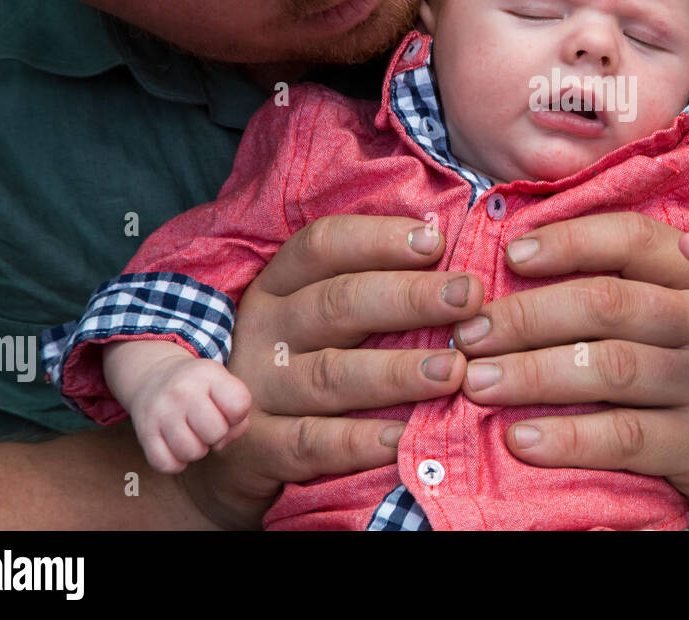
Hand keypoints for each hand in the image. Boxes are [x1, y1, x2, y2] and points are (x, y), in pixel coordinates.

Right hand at [105, 340, 251, 473]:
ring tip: (192, 434)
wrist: (153, 376)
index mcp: (209, 374)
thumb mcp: (223, 384)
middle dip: (217, 435)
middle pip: (216, 433)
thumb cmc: (200, 388)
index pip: (239, 406)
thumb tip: (223, 442)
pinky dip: (175, 463)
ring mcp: (161, 412)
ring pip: (191, 452)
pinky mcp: (144, 432)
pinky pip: (166, 465)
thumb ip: (238, 413)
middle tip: (207, 425)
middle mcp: (183, 390)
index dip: (238, 416)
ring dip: (196, 450)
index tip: (227, 410)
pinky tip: (176, 446)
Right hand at [177, 215, 485, 528]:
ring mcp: (256, 389)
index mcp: (279, 285)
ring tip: (454, 369)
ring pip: (330, 375)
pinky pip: (312, 443)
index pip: (323, 246)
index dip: (379, 239)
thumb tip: (451, 252)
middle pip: (337, 304)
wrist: (220, 444)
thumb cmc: (302, 360)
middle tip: (468, 297)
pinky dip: (360, 443)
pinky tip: (405, 438)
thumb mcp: (319, 314)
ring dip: (396, 371)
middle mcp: (264, 329)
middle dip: (409, 297)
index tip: (437, 241)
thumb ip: (372, 284)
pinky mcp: (257, 448)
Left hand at [451, 212, 688, 528]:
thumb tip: (515, 264)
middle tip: (470, 334)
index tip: (510, 255)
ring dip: (533, 373)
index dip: (568, 241)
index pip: (630, 240)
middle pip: (608, 303)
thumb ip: (616, 290)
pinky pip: (626, 436)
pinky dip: (569, 438)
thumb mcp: (671, 322)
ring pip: (611, 367)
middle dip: (528, 316)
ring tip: (477, 383)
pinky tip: (522, 440)